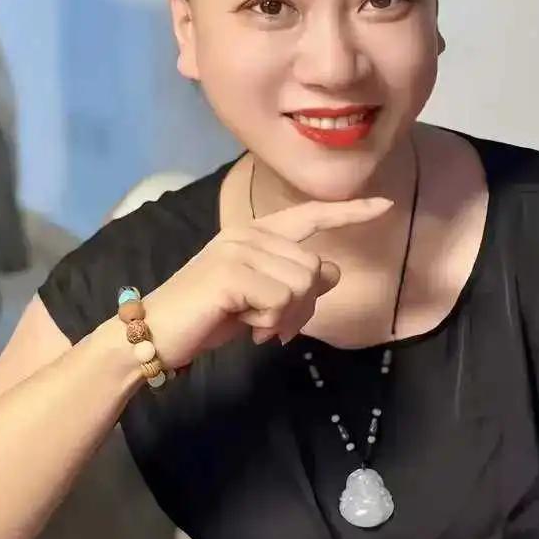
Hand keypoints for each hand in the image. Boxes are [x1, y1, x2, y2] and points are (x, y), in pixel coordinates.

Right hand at [142, 196, 392, 368]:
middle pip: (314, 267)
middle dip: (302, 306)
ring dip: (285, 317)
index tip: (384, 205)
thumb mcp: (260, 298)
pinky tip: (245, 326)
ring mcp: (240, 250)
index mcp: (255, 233)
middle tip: (271, 325)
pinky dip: (268, 323)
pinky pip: (282, 301)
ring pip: (303, 285)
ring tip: (255, 324)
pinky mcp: (232, 273)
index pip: (309, 216)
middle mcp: (249, 233)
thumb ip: (295, 282)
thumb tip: (332, 273)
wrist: (155, 333)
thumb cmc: (208, 315)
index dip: (348, 213)